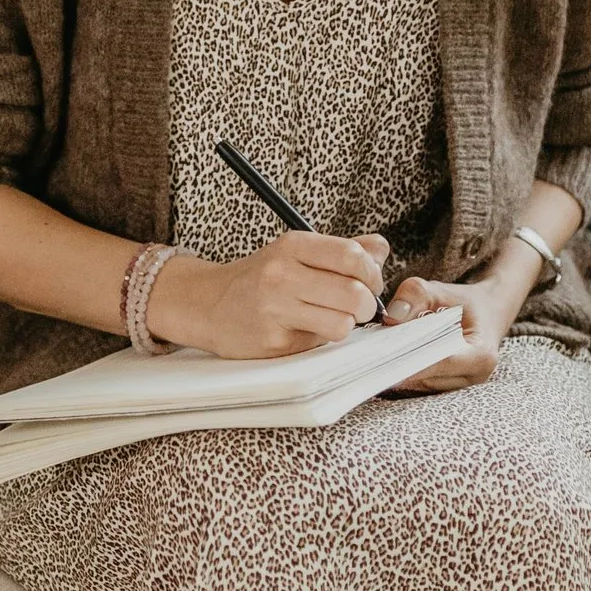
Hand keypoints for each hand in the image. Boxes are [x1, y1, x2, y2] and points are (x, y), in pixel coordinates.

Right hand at [149, 231, 387, 359]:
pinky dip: (319, 339)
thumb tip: (381, 250)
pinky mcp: (273, 342)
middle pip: (354, 294)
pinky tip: (302, 330)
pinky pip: (318, 344)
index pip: (353, 255)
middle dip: (366, 305)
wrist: (208, 304)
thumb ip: (341, 250)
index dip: (372, 273)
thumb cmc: (260, 279)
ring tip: (330, 319)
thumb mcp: (295, 252)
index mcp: (292, 246)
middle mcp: (282, 274)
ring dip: (345, 326)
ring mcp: (275, 310)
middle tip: (358, 308)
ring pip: (342, 324)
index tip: (369, 282)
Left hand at [381, 268, 524, 391]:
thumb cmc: (466, 303)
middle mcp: (474, 377)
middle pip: (428, 378)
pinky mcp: (448, 389)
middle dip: (399, 366)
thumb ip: (416, 294)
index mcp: (480, 355)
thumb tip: (391, 317)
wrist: (488, 314)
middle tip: (369, 357)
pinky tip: (387, 360)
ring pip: (421, 386)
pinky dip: (404, 373)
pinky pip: (421, 386)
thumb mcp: (443, 289)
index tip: (382, 356)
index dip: (410, 360)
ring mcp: (462, 387)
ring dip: (400, 371)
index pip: (439, 363)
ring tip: (376, 356)